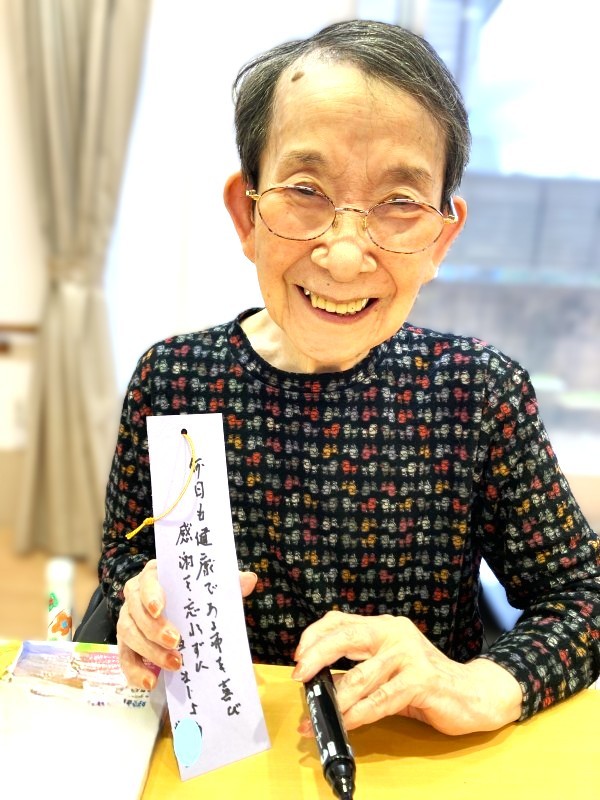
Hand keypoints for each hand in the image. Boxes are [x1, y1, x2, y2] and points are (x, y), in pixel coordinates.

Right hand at [117, 559, 256, 689]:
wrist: (181, 610)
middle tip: (176, 642)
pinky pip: (124, 659)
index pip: (147, 581)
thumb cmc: (193, 593)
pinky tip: (151, 682)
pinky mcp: (126, 644)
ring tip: (175, 664)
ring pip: (128, 635)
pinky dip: (135, 672)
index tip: (160, 608)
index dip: (151, 594)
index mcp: (154, 576)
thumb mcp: (209, 586)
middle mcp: (135, 596)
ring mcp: (127, 619)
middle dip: (154, 629)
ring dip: (150, 652)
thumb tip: (249, 580)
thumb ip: (227, 583)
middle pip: (135, 611)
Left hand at [292, 611, 521, 735]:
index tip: (298, 656)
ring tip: (315, 716)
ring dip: (333, 700)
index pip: (340, 620)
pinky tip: (346, 724)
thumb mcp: (389, 667)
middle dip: (316, 657)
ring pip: (360, 676)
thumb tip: (318, 685)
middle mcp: (395, 633)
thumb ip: (360, 669)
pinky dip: (358, 715)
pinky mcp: (421, 680)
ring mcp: (409, 655)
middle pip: (346, 636)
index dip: (315, 635)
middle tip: (298, 677)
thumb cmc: (426, 682)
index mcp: (384, 626)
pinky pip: (380, 700)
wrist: (473, 694)